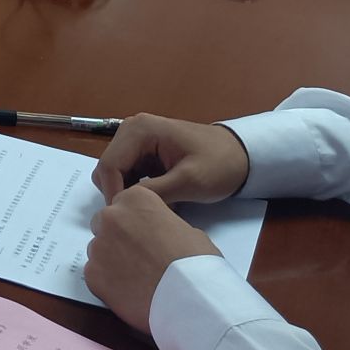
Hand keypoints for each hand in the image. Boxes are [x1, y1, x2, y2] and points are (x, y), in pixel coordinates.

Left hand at [84, 186, 220, 336]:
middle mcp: (111, 217)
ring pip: (99, 250)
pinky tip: (129, 293)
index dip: (136, 222)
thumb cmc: (195, 263)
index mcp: (135, 199)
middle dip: (118, 238)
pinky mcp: (92, 274)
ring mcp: (98, 245)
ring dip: (112, 260)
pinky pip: (95, 274)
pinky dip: (108, 283)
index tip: (146, 236)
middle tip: (139, 258)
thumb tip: (159, 235)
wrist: (189, 299)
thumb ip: (162, 225)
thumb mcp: (187, 230)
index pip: (125, 203)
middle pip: (106, 224)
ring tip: (136, 279)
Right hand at [92, 113, 249, 203]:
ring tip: (151, 209)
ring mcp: (136, 140)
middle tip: (140, 217)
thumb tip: (125, 206)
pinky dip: (136, 190)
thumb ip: (156, 192)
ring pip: (114, 173)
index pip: (109, 165)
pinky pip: (127, 174)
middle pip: (107, 169)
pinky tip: (156, 201)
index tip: (128, 220)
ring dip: (127, 193)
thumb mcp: (189, 182)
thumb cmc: (219, 165)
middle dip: (120, 194)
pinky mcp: (143, 152)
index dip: (114, 195)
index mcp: (140, 130)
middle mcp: (131, 130)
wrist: (242, 156)